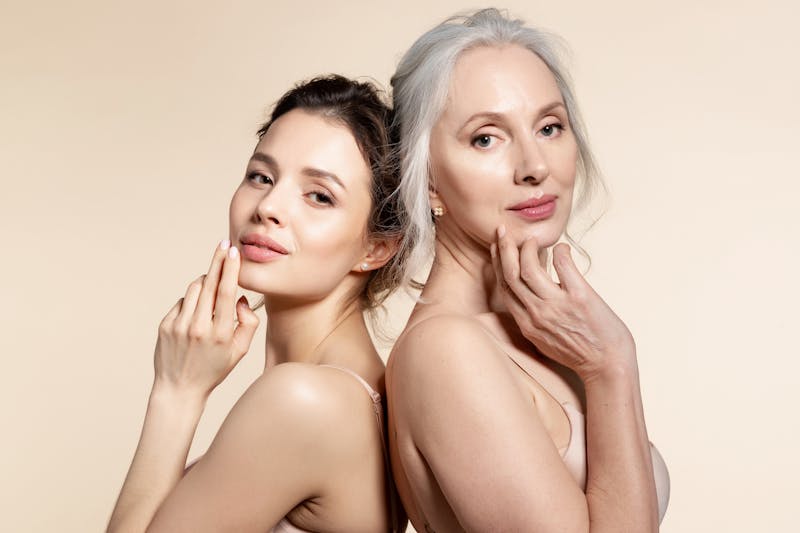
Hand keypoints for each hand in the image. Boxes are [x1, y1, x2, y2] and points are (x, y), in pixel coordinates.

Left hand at [154, 240, 259, 397]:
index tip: (233, 252)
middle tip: (224, 244)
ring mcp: (179, 326)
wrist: (179, 389)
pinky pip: (182, 302)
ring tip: (212, 292)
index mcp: (221, 333)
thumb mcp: (240, 351)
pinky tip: (195, 317)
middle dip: (218, 261)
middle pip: (210, 284)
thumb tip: (240, 298)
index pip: (227, 292)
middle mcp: (199, 327)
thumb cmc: (214, 368)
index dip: (231, 269)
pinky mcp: (165, 325)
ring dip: (206, 283)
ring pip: (195, 289)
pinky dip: (192, 302)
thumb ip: (249, 323)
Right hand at [490, 226, 635, 381]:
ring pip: (529, 268)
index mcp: (526, 324)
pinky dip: (560, 251)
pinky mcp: (579, 298)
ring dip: (528, 248)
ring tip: (534, 239)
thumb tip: (532, 295)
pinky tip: (562, 248)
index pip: (504, 287)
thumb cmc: (581, 353)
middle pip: (511, 274)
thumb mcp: (545, 340)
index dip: (497, 263)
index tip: (496, 246)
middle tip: (503, 231)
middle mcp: (536, 314)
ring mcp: (557, 306)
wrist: (608, 366)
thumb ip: (534, 319)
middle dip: (503, 248)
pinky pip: (563, 265)